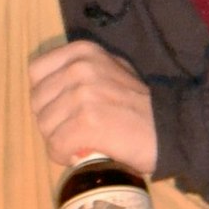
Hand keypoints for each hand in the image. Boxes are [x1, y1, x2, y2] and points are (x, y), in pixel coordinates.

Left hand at [26, 40, 156, 173]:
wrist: (172, 128)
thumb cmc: (140, 103)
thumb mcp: (111, 69)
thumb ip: (82, 71)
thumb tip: (52, 88)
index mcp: (82, 52)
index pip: (36, 71)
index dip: (44, 95)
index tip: (59, 109)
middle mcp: (79, 68)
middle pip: (37, 101)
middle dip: (50, 121)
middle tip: (70, 131)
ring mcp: (82, 95)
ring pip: (45, 125)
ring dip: (57, 140)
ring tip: (77, 144)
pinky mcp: (86, 123)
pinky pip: (56, 144)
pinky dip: (62, 155)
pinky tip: (78, 155)